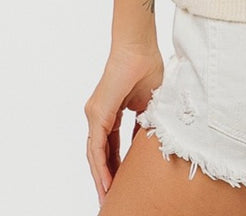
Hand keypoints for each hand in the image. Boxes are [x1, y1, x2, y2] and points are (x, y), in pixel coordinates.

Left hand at [84, 44, 163, 204]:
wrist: (138, 46)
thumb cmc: (146, 66)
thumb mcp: (149, 104)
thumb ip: (145, 124)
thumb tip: (147, 144)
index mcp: (110, 113)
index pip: (110, 146)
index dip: (115, 166)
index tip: (120, 184)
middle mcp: (98, 115)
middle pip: (99, 154)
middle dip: (105, 178)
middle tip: (110, 199)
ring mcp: (95, 114)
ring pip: (95, 153)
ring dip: (101, 177)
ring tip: (107, 198)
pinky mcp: (97, 113)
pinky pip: (97, 146)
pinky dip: (100, 166)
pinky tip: (105, 182)